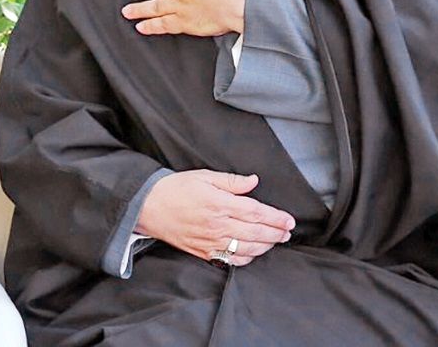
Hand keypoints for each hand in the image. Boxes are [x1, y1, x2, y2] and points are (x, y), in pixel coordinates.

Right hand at [136, 170, 294, 266]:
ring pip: (247, 248)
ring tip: (275, 241)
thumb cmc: (175, 189)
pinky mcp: (204, 252)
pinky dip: (247, 258)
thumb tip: (253, 182)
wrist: (148, 206)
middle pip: (256, 232)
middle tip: (288, 232)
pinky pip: (232, 260)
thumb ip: (231, 181)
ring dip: (266, 246)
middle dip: (276, 233)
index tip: (289, 220)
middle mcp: (217, 225)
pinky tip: (253, 252)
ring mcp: (211, 241)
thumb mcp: (203, 177)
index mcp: (219, 204)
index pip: (256, 212)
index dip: (276, 217)